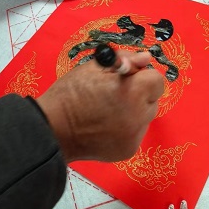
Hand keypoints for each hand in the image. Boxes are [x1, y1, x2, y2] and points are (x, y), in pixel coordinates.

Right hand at [36, 50, 163, 161]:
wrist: (52, 129)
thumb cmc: (69, 94)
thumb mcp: (92, 68)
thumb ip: (123, 60)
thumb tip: (145, 58)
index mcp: (132, 91)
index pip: (156, 79)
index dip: (140, 76)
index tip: (124, 78)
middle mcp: (139, 115)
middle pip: (152, 99)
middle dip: (138, 94)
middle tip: (113, 93)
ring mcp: (135, 136)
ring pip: (144, 117)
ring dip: (132, 111)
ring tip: (105, 111)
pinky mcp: (128, 150)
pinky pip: (134, 133)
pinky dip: (124, 128)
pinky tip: (103, 126)